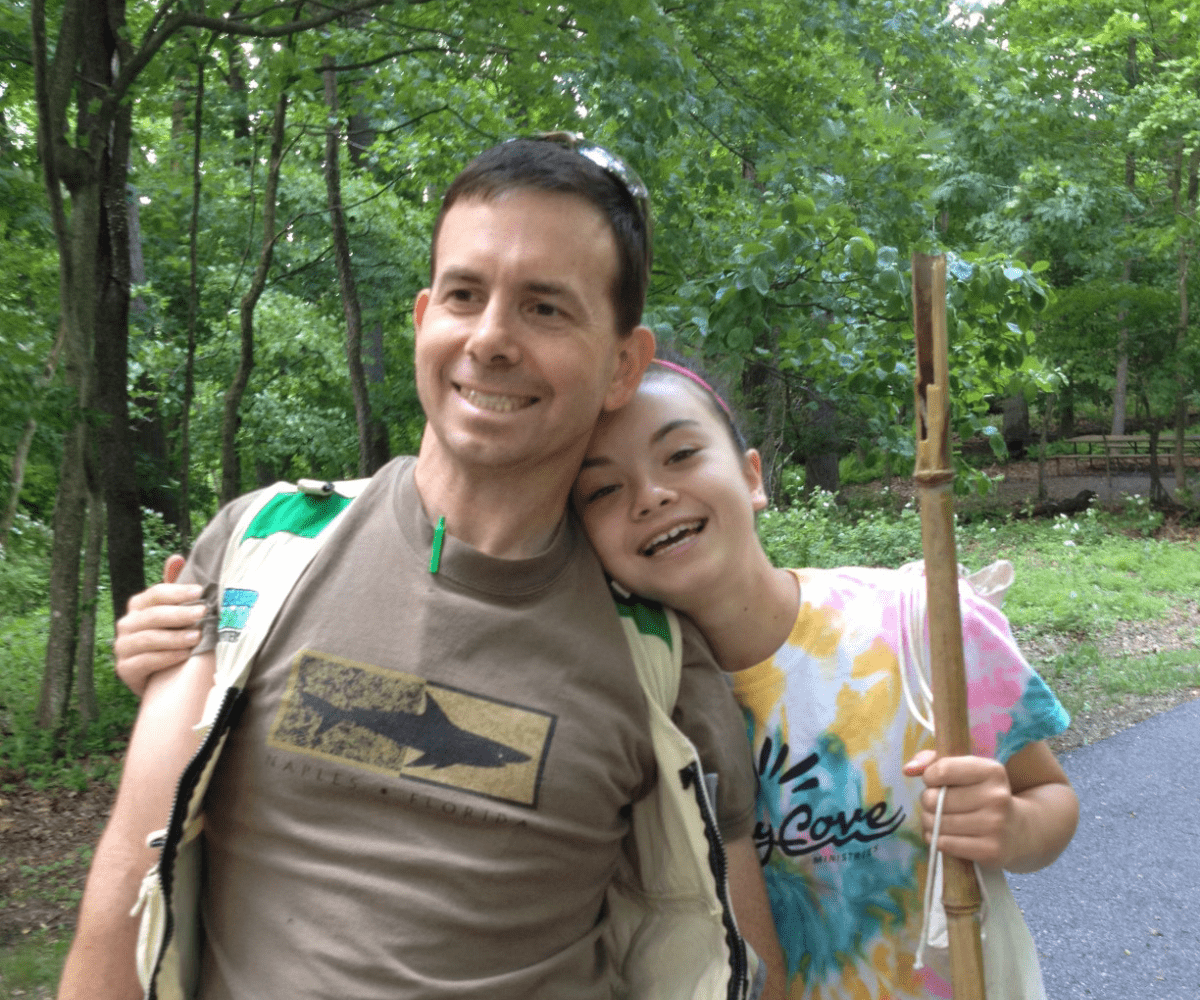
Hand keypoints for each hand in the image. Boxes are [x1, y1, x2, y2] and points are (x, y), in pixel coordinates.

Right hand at [114, 555, 204, 696]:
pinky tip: (185, 655)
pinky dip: (167, 657)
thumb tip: (176, 558)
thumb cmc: (169, 638)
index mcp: (138, 606)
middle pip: (154, 615)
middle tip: (203, 612)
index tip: (200, 591)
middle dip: (180, 613)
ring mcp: (123, 647)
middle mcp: (126, 624)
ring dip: (176, 637)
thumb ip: (173, 587)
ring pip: (149, 638)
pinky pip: (145, 661)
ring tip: (198, 636)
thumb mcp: (173, 613)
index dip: (178, 591)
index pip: (156, 594)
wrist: (160, 676)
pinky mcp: (125, 669)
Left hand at [903, 749, 1017, 867]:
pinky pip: (945, 844)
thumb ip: (933, 760)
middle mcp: (997, 797)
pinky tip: (947, 835)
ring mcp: (995, 826)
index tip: (935, 781)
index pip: (943, 769)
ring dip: (930, 822)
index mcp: (992, 771)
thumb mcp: (966, 770)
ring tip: (940, 819)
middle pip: (935, 798)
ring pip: (937, 823)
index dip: (930, 777)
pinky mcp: (991, 851)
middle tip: (937, 804)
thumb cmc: (982, 794)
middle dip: (928, 801)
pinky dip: (937, 839)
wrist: (1020, 830)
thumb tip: (908, 769)